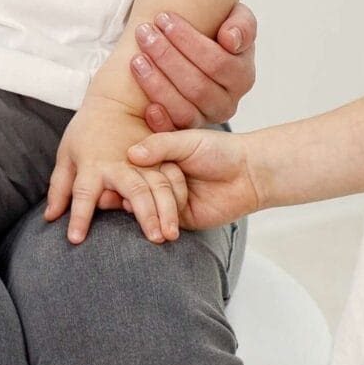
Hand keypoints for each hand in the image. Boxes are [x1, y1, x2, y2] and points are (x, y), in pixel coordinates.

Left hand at [44, 99, 186, 244]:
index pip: (82, 194)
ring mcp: (144, 160)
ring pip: (160, 186)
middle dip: (145, 215)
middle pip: (134, 190)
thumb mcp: (67, 156)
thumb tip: (49, 217)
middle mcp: (120, 164)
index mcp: (93, 165)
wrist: (114, 102)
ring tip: (171, 235)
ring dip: (168, 211)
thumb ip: (59, 188)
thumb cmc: (85, 133)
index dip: (78, 217)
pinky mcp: (162, 158)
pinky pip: (176, 178)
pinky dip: (181, 197)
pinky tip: (185, 216)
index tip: (75, 239)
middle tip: (154, 240)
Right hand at [125, 127, 266, 229]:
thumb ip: (160, 146)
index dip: (122, 169)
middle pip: (136, 189)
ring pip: (147, 207)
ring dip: (149, 207)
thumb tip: (131, 154)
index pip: (131, 167)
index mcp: (158, 158)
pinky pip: (163, 223)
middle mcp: (160, 180)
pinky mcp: (180, 221)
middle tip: (123, 189)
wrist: (250, 174)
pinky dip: (161, 220)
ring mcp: (169, 201)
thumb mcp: (187, 141)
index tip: (113, 169)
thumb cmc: (220, 150)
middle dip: (134, 190)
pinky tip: (158, 217)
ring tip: (148, 200)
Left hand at [129, 1, 257, 132]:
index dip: (188, 40)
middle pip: (198, 87)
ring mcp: (205, 120)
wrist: (195, 54)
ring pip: (184, 110)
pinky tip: (147, 106)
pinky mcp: (184, 133)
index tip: (163, 17)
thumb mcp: (235, 21)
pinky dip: (160, 121)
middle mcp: (227, 103)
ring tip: (136, 59)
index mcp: (242, 77)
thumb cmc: (216, 34)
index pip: (218, 63)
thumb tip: (230, 39)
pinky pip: (173, 132)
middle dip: (167, 56)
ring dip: (157, 85)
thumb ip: (242, 25)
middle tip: (144, 33)